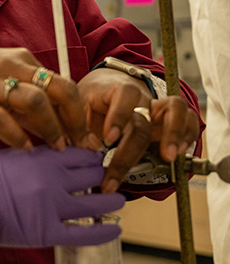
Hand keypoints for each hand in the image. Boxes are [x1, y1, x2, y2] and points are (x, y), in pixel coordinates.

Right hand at [0, 48, 99, 151]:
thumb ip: (23, 98)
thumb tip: (54, 127)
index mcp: (19, 59)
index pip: (62, 82)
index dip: (79, 111)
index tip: (85, 136)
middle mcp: (8, 66)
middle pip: (59, 88)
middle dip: (76, 119)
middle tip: (80, 145)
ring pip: (36, 101)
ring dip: (52, 128)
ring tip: (56, 149)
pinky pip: (1, 119)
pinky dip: (16, 136)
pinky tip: (23, 149)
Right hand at [0, 146, 124, 247]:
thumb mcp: (8, 155)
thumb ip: (34, 155)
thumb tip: (49, 155)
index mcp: (42, 158)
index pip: (80, 153)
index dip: (91, 156)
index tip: (94, 158)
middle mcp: (53, 180)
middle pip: (92, 174)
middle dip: (102, 175)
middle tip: (105, 177)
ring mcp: (54, 206)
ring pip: (96, 203)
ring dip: (111, 201)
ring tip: (117, 200)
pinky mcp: (49, 232)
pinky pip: (85, 234)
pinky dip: (104, 232)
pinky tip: (115, 229)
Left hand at [78, 67, 198, 191]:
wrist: (105, 88)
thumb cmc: (89, 100)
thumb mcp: (77, 107)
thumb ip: (76, 124)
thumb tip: (77, 149)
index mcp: (115, 90)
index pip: (124, 95)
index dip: (118, 116)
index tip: (108, 139)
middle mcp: (139, 97)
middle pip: (142, 120)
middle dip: (130, 151)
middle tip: (114, 175)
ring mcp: (156, 106)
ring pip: (175, 110)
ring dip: (174, 133)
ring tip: (168, 157)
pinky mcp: (168, 118)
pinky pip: (187, 120)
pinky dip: (187, 135)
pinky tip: (176, 154)